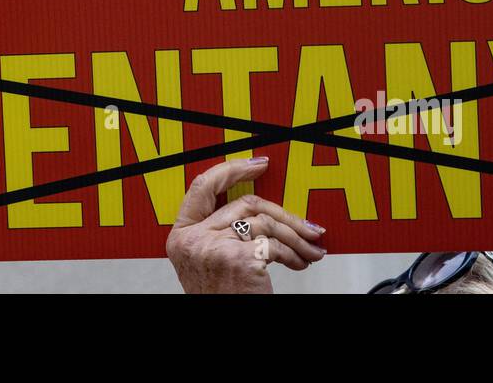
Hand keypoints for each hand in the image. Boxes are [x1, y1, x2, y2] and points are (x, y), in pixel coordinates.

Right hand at [166, 156, 326, 292]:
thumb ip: (220, 233)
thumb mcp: (208, 263)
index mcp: (181, 236)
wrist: (223, 327)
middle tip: (305, 222)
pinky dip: (294, 254)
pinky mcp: (238, 259)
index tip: (257, 164)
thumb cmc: (221, 297)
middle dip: (283, 212)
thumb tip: (260, 211)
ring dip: (296, 236)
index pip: (202, 187)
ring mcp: (214, 247)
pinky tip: (301, 262)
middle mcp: (193, 239)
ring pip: (266, 223)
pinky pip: (275, 246)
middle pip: (245, 203)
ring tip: (310, 248)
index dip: (232, 169)